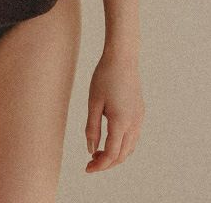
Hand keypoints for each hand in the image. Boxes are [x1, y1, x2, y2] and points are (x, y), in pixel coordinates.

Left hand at [85, 49, 144, 172]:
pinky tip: (110, 139)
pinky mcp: (140, 113)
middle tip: (90, 162)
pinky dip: (122, 145)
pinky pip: (133, 137)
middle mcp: (134, 124)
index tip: (87, 169)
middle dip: (107, 163)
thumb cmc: (104, 77)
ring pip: (130, 148)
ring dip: (115, 155)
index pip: (111, 154)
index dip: (100, 165)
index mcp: (121, 122)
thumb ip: (92, 127)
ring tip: (98, 152)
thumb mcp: (93, 102)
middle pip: (122, 155)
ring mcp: (139, 119)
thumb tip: (91, 149)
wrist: (123, 58)